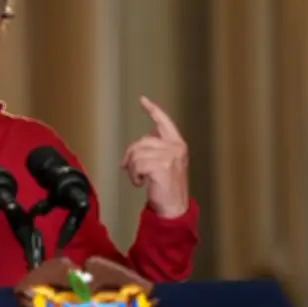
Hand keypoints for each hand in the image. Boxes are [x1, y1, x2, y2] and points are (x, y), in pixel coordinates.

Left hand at [120, 96, 188, 217]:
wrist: (174, 207)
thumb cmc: (167, 187)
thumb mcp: (164, 164)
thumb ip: (154, 150)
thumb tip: (132, 150)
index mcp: (177, 143)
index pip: (164, 122)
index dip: (153, 110)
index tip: (143, 99)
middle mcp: (175, 147)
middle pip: (141, 141)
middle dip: (131, 156)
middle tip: (130, 170)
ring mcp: (170, 156)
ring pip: (137, 153)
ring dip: (132, 169)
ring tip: (140, 179)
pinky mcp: (162, 166)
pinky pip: (137, 165)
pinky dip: (134, 176)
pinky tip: (141, 183)